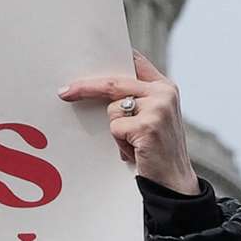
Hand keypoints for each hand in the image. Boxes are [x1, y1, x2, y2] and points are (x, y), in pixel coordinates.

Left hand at [58, 54, 197, 192]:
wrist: (175, 183)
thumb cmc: (158, 151)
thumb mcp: (154, 118)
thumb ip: (137, 100)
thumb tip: (98, 89)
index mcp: (165, 87)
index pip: (136, 61)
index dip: (113, 57)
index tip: (89, 59)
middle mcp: (164, 93)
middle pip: (114, 82)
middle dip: (85, 87)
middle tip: (65, 92)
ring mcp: (157, 108)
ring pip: (113, 109)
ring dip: (117, 131)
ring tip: (134, 145)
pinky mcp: (148, 125)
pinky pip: (116, 128)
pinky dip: (120, 144)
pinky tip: (136, 153)